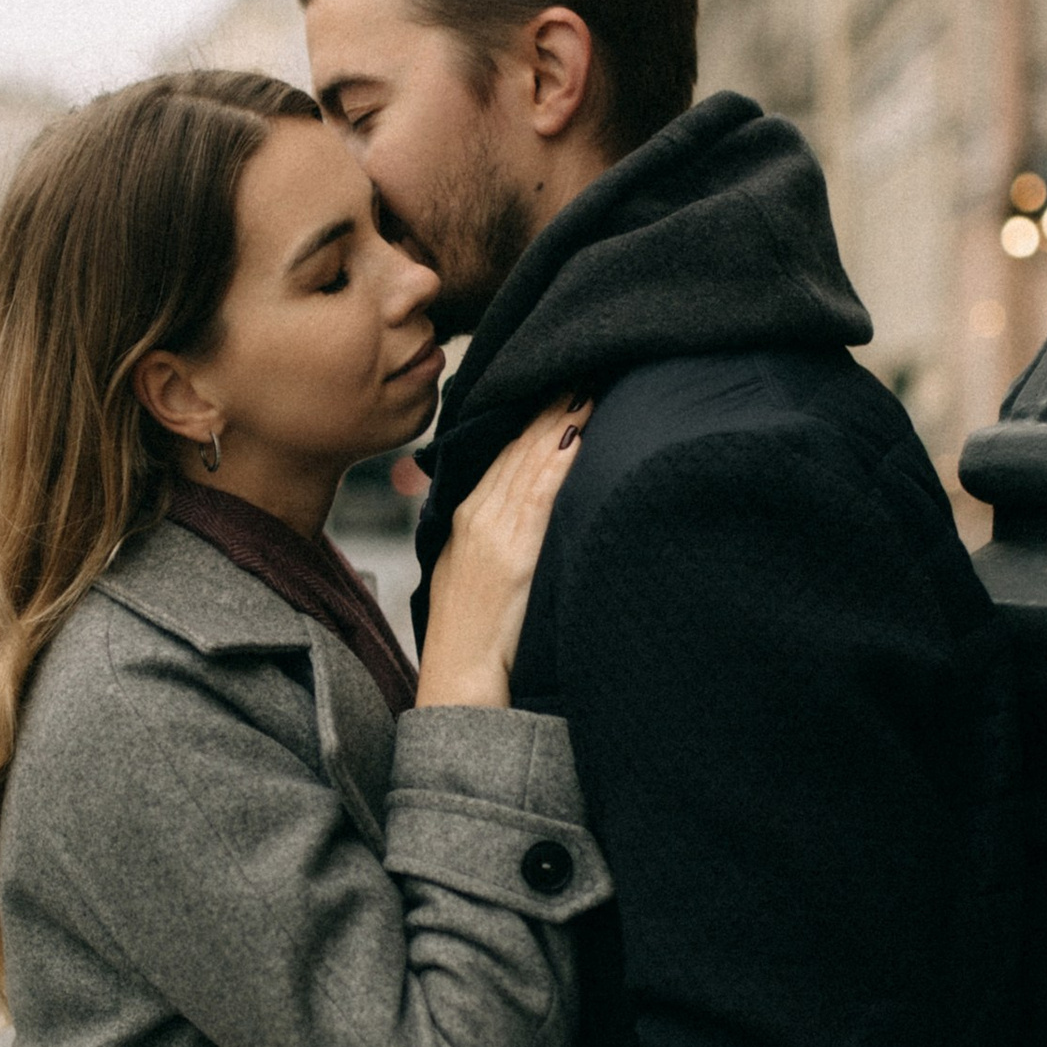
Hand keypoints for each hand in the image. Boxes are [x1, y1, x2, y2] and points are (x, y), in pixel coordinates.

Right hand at [417, 397, 589, 707]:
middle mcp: (477, 516)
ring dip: (560, 421)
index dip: (532, 417)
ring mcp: (492, 532)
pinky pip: (540, 494)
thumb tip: (526, 513)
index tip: (558, 384)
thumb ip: (494, 538)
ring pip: (529, 461)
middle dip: (549, 405)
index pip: (503, 452)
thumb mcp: (473, 575)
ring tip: (587, 385)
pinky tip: (578, 434)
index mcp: (466, 517)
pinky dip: (559, 460)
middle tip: (580, 367)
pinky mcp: (511, 553)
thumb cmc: (473, 637)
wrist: (460, 679)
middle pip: (517, 447)